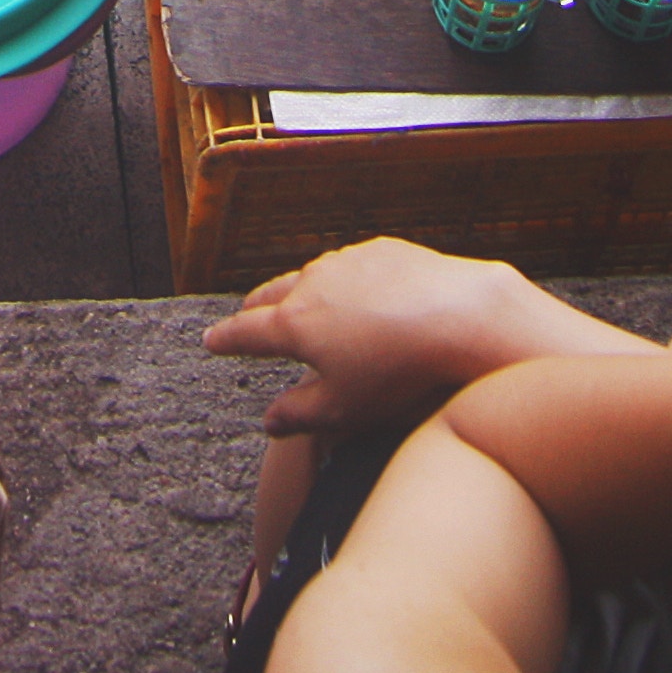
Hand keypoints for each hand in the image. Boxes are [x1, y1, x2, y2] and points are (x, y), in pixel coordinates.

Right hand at [201, 240, 550, 434]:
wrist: (461, 317)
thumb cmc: (399, 371)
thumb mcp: (344, 409)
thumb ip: (300, 414)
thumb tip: (270, 422)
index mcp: (294, 324)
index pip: (246, 332)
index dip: (226, 339)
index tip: (210, 341)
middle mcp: (312, 283)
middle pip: (271, 295)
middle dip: (255, 308)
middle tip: (246, 316)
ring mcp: (348, 261)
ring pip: (311, 275)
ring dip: (299, 290)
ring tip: (299, 303)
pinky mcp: (384, 250)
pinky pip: (352, 265)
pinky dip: (343, 280)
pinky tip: (356, 292)